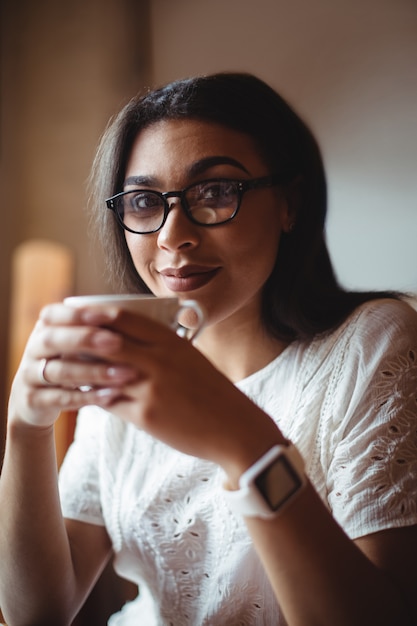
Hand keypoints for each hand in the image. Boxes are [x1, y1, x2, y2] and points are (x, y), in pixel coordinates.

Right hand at [8, 303, 136, 428]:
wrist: (38, 402)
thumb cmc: (70, 363)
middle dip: (86, 339)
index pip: (54, 314)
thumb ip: (96, 331)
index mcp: (44, 328)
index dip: (79, 314)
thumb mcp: (77, 345)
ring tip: (125, 374)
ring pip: (60, 372)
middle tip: (118, 342)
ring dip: (95, 372)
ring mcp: (29, 375)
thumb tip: (135, 314)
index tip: (110, 315)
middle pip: (53, 340)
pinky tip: (112, 395)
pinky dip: (88, 396)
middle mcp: (33, 348)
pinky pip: (61, 398)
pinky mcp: (34, 400)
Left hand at [81, 307, 283, 476]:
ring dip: (81, 369)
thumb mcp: (191, 360)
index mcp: (171, 342)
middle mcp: (159, 360)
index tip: (76, 310)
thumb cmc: (213, 392)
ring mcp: (151, 387)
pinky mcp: (146, 415)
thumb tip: (130, 343)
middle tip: (58, 336)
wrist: (234, 427)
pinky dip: (95, 397)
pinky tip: (84, 396)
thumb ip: (163, 349)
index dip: (97, 312)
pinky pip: (110, 402)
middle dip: (80, 337)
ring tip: (62, 367)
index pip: (127, 318)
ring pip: (103, 372)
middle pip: (108, 341)